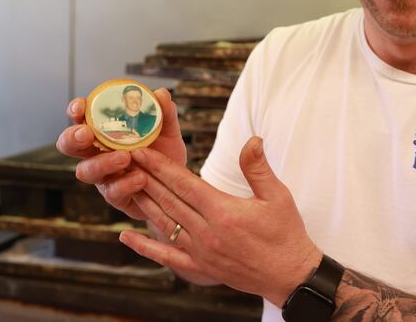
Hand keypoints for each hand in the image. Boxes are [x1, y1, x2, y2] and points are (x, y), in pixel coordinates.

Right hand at [55, 88, 186, 219]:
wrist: (178, 185)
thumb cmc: (164, 153)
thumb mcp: (168, 131)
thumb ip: (164, 113)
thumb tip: (161, 94)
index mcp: (105, 132)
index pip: (82, 118)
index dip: (75, 111)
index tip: (80, 107)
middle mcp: (97, 153)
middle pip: (69, 145)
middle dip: (72, 138)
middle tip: (87, 134)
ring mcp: (103, 176)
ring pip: (85, 171)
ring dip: (102, 162)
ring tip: (125, 157)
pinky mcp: (115, 196)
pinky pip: (111, 192)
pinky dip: (124, 184)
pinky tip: (140, 178)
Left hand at [119, 137, 321, 305]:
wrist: (289, 275)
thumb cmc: (286, 234)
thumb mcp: (278, 196)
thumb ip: (258, 168)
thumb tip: (253, 139)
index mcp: (223, 211)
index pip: (183, 183)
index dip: (160, 166)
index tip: (142, 151)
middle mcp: (206, 232)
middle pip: (168, 200)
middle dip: (145, 178)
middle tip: (126, 160)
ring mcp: (201, 252)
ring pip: (164, 224)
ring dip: (143, 204)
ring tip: (125, 186)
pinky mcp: (201, 268)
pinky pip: (167, 257)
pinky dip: (145, 247)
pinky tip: (127, 237)